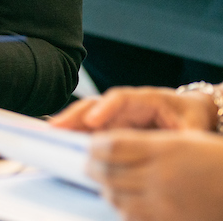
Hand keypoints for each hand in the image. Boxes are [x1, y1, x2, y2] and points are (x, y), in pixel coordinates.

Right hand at [51, 86, 217, 131]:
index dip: (105, 108)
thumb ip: (185, 134)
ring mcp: (115, 116)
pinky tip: (59, 141)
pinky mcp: (111, 128)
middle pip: (95, 105)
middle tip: (56, 127)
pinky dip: (73, 134)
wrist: (190, 113)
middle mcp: (125, 106)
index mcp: (146, 99)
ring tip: (50, 134)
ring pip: (87, 117)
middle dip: (74, 115)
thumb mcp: (193, 125)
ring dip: (68, 124)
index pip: (121, 98)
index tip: (93, 121)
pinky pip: (90, 130)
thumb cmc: (190, 116)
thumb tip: (177, 144)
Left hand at [88, 129, 222, 220]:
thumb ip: (148, 143)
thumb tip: (110, 146)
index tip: (90, 144)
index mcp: (165, 149)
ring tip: (105, 182)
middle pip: (109, 173)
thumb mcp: (185, 140)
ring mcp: (165, 203)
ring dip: (106, 189)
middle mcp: (161, 177)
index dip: (95, 145)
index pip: (112, 146)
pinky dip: (123, 209)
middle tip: (88, 164)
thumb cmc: (216, 160)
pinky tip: (126, 202)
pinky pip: (133, 217)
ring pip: (116, 197)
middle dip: (93, 167)